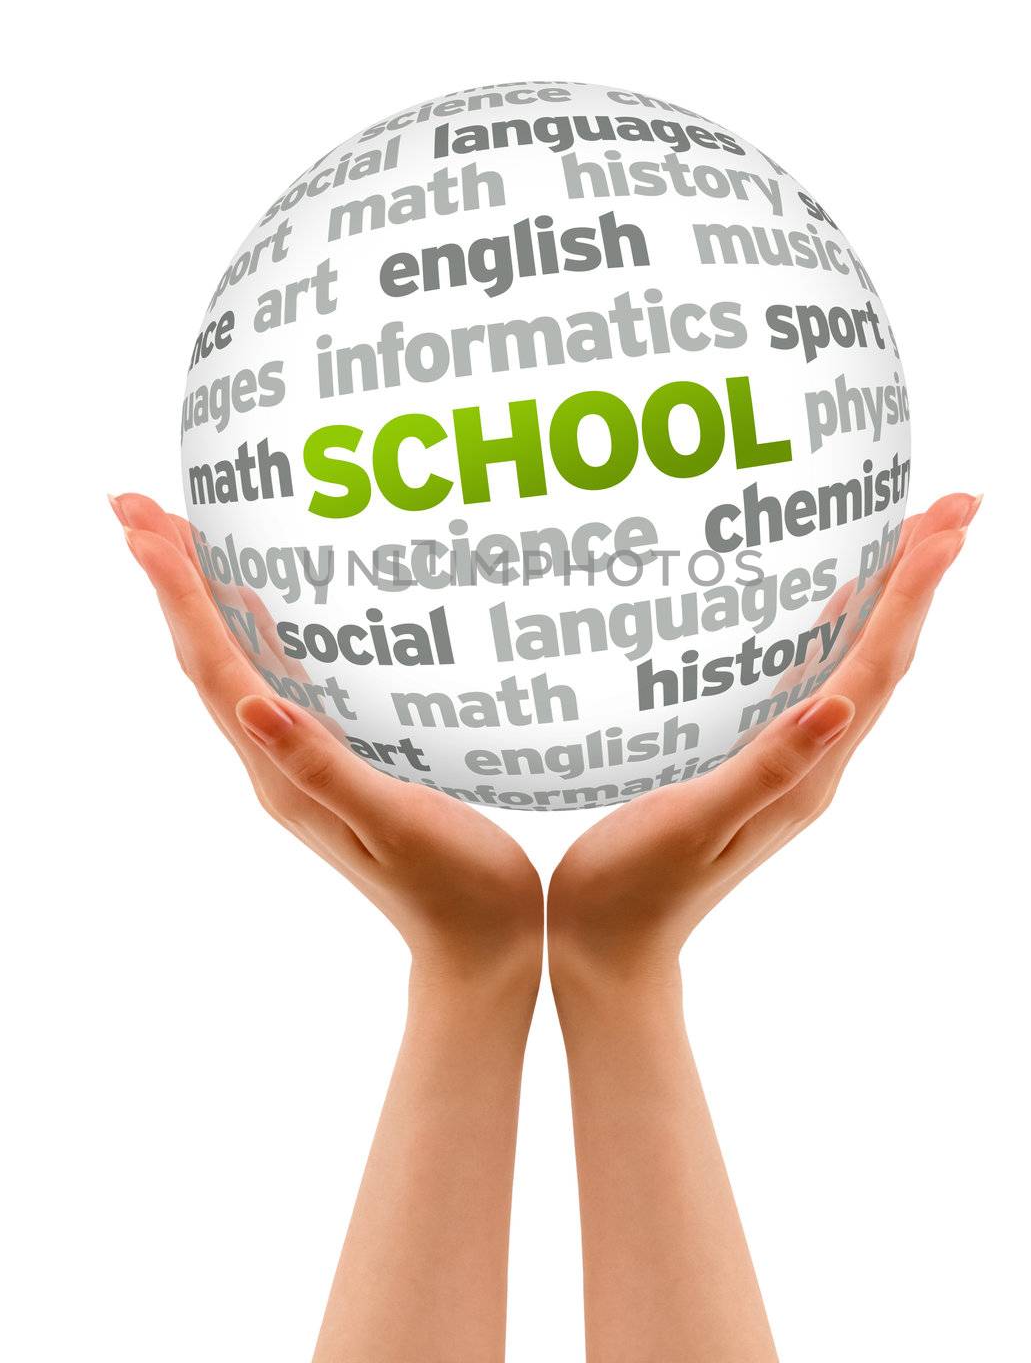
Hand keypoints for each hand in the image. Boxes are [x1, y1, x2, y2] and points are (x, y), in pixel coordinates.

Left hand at [112, 493, 542, 993]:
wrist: (476, 946)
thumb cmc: (451, 887)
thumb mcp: (394, 824)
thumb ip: (323, 768)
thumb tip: (254, 706)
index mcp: (282, 775)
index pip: (214, 668)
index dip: (178, 594)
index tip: (142, 527)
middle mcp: (275, 764)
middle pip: (204, 656)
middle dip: (168, 579)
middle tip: (135, 504)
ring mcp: (297, 764)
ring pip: (231, 664)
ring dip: (199, 598)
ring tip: (178, 534)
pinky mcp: (328, 763)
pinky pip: (274, 679)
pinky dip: (253, 629)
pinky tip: (264, 600)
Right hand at [548, 491, 977, 993]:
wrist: (613, 946)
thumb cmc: (637, 888)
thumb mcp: (696, 826)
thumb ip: (767, 768)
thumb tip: (837, 706)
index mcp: (808, 774)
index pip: (875, 667)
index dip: (911, 594)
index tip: (946, 528)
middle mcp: (815, 763)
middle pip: (886, 656)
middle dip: (923, 579)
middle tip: (956, 504)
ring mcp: (792, 763)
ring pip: (859, 664)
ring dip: (892, 599)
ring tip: (916, 536)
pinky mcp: (760, 761)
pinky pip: (816, 679)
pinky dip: (838, 630)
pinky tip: (833, 604)